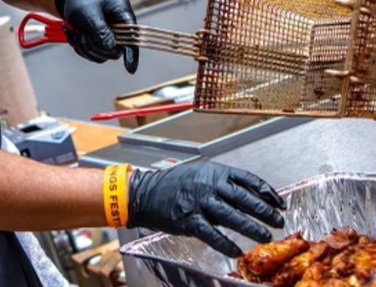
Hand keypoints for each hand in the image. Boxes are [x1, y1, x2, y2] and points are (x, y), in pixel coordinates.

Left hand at [54, 0, 137, 72]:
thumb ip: (101, 31)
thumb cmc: (81, 1)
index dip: (132, 53)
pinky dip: (79, 46)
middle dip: (95, 46)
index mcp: (122, 12)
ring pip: (101, 55)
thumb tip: (110, 48)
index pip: (133, 36)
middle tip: (81, 32)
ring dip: (85, 46)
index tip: (130, 69)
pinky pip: (92, 55)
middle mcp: (120, 27)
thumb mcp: (89, 13)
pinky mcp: (100, 43)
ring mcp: (110, 37)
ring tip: (77, 31)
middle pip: (115, 51)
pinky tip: (74, 34)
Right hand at [127, 162, 285, 256]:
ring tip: (264, 235)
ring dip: (251, 227)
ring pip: (232, 216)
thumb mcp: (200, 175)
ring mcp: (199, 202)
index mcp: (214, 172)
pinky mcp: (189, 219)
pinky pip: (212, 234)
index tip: (279, 203)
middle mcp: (209, 185)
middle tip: (277, 221)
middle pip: (245, 198)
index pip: (249, 180)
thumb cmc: (173, 184)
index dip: (267, 193)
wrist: (144, 193)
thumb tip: (249, 199)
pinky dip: (225, 243)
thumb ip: (222, 184)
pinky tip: (236, 250)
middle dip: (264, 211)